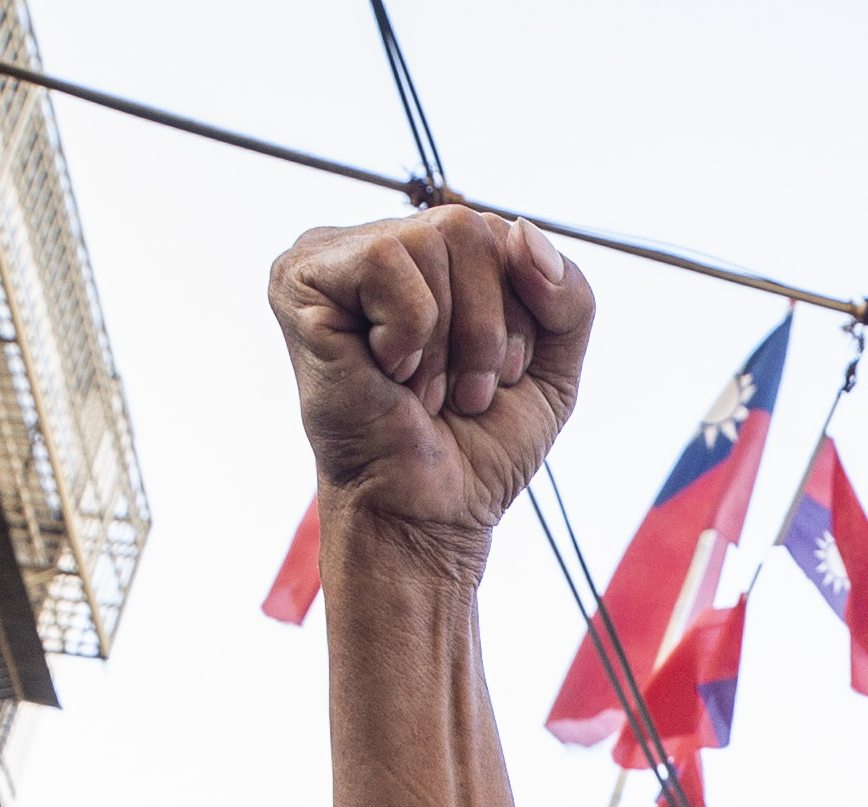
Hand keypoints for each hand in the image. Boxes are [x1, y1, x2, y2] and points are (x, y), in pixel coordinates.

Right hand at [269, 207, 589, 549]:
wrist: (428, 516)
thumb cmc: (478, 446)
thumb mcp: (553, 365)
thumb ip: (568, 291)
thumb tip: (522, 229)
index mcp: (429, 257)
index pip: (503, 233)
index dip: (521, 311)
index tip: (497, 377)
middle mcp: (375, 244)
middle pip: (470, 228)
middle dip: (487, 325)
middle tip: (461, 392)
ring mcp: (330, 256)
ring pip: (432, 239)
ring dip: (450, 339)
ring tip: (426, 391)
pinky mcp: (299, 280)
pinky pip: (385, 261)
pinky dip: (410, 332)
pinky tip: (387, 373)